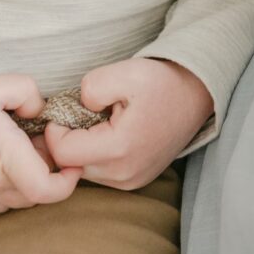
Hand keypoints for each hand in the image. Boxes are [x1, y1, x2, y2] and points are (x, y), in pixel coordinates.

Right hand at [0, 74, 79, 212]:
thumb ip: (29, 93)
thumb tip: (39, 111)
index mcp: (5, 157)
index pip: (48, 190)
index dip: (69, 179)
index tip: (72, 156)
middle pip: (36, 194)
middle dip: (51, 172)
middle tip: (45, 141)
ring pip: (17, 199)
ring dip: (29, 179)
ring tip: (22, 147)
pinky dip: (9, 186)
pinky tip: (1, 159)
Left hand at [40, 58, 212, 189]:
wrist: (196, 95)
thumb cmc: (162, 82)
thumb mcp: (126, 71)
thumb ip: (91, 88)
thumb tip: (75, 108)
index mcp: (120, 149)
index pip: (62, 152)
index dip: (57, 128)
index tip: (69, 108)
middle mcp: (124, 174)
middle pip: (70, 165)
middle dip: (68, 138)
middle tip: (87, 113)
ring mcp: (131, 182)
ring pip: (83, 170)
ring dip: (83, 147)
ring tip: (102, 122)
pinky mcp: (134, 181)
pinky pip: (99, 173)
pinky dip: (97, 154)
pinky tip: (111, 134)